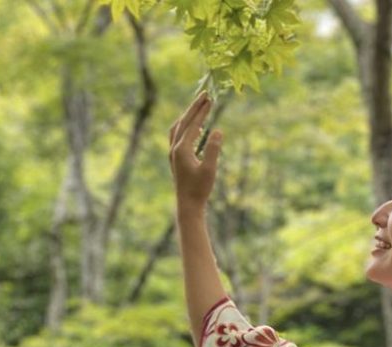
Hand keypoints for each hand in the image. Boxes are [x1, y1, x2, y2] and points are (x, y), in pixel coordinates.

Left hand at [169, 91, 222, 215]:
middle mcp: (174, 149)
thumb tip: (218, 130)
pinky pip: (178, 136)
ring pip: (178, 128)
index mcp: (181, 149)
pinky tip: (195, 128)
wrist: (188, 205)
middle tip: (205, 96)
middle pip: (183, 122)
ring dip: (188, 116)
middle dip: (194, 108)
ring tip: (198, 108)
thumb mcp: (210, 169)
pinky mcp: (175, 159)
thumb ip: (213, 149)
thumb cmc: (200, 189)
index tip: (210, 98)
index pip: (192, 124)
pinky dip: (185, 127)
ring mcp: (173, 154)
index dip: (201, 111)